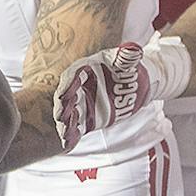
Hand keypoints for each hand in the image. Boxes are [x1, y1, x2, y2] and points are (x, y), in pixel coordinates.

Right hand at [53, 37, 188, 150]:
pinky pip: (76, 127)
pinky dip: (71, 136)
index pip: (72, 76)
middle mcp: (78, 87)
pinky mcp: (86, 118)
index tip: (65, 94)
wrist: (133, 82)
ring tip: (65, 134)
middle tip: (61, 117)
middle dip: (62, 108)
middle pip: (65, 98)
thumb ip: (127, 56)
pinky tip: (67, 145)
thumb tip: (133, 50)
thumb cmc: (126, 67)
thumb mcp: (127, 60)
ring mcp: (81, 104)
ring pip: (68, 115)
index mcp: (83, 70)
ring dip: (65, 125)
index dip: (67, 85)